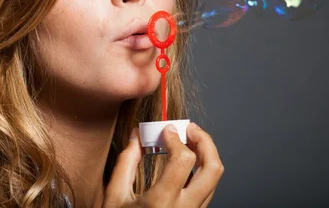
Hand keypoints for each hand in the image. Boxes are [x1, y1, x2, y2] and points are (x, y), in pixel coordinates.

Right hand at [103, 122, 223, 206]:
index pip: (184, 160)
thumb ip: (126, 163)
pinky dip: (201, 170)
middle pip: (213, 167)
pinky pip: (207, 190)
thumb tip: (136, 136)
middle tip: (190, 129)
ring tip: (189, 142)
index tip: (167, 130)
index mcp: (161, 203)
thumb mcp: (114, 197)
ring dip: (206, 154)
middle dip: (205, 141)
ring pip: (214, 179)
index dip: (177, 138)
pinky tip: (187, 163)